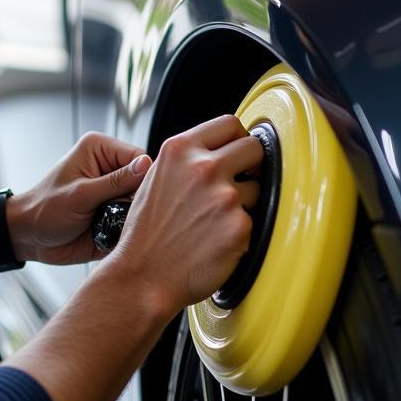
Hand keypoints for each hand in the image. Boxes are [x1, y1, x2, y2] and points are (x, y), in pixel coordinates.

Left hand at [9, 132, 153, 265]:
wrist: (28, 237)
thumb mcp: (80, 195)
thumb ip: (115, 182)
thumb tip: (145, 165)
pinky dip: (132, 229)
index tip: (140, 196)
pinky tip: (122, 237)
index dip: (146, 176)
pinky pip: (134, 220)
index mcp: (100, 150)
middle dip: (140, 200)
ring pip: (143, 202)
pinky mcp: (115, 213)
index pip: (139, 156)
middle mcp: (110, 169)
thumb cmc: (44, 209)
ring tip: (120, 227)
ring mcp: (114, 193)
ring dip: (136, 216)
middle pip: (145, 181)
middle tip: (127, 215)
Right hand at [105, 115, 263, 315]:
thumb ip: (187, 159)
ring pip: (257, 187)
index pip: (229, 124)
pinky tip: (217, 240)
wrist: (143, 276)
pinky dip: (241, 230)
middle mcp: (202, 168)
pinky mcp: (239, 225)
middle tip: (240, 183)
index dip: (238, 138)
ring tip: (216, 221)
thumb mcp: (156, 178)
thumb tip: (220, 150)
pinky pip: (255, 219)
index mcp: (179, 150)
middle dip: (250, 165)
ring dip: (245, 202)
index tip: (238, 152)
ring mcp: (224, 196)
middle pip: (253, 147)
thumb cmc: (147, 234)